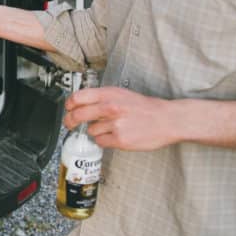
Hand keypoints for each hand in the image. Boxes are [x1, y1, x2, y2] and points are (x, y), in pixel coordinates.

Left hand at [63, 87, 177, 150]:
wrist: (167, 119)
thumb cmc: (145, 107)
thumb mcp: (122, 94)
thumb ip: (102, 97)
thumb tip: (81, 103)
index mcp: (110, 94)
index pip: (78, 97)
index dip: (69, 104)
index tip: (68, 108)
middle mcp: (110, 107)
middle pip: (78, 115)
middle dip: (70, 121)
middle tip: (70, 124)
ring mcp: (115, 124)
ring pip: (91, 130)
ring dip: (95, 131)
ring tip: (110, 128)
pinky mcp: (120, 140)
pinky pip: (101, 142)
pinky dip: (104, 140)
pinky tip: (114, 135)